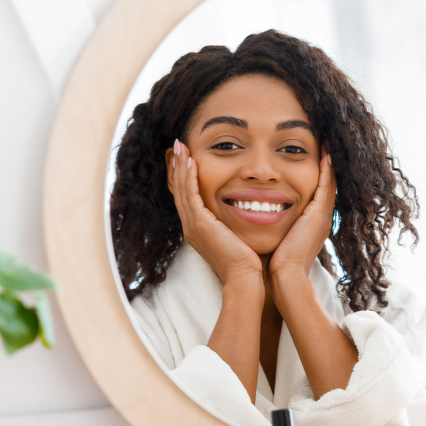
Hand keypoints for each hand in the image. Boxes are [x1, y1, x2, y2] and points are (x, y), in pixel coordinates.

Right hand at [169, 139, 261, 285]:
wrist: (244, 278)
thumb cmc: (247, 262)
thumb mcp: (236, 238)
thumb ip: (233, 224)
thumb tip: (245, 211)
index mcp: (198, 230)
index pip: (188, 198)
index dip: (186, 177)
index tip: (188, 158)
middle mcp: (191, 227)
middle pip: (180, 191)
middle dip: (179, 167)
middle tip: (179, 146)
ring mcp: (193, 226)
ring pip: (182, 190)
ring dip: (181, 166)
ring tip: (181, 147)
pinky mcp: (200, 225)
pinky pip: (191, 195)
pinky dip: (189, 177)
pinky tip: (191, 161)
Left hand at [269, 153, 335, 282]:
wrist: (286, 277)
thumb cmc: (276, 265)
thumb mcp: (278, 242)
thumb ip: (274, 230)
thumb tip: (258, 221)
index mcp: (312, 225)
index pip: (317, 196)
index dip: (317, 178)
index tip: (313, 160)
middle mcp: (321, 219)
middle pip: (327, 187)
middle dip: (326, 167)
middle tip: (324, 147)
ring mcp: (322, 217)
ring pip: (329, 184)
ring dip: (328, 164)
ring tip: (326, 144)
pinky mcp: (318, 215)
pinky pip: (326, 186)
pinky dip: (326, 170)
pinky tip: (325, 154)